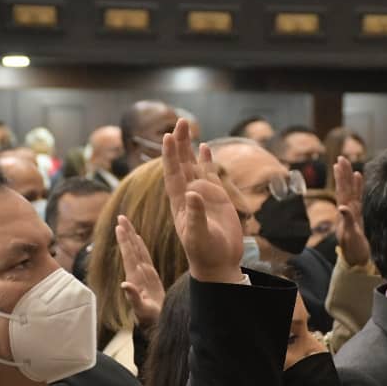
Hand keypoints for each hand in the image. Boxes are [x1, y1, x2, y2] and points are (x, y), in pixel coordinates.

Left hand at [115, 215, 164, 326]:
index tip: (120, 226)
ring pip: (137, 252)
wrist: (155, 326)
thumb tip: (124, 285)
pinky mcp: (150, 277)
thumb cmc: (150, 320)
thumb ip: (133, 297)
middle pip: (131, 250)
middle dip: (126, 233)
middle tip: (121, 217)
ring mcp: (143, 275)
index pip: (129, 256)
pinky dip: (141, 247)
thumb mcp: (142, 310)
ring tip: (127, 223)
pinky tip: (139, 239)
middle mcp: (137, 275)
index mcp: (135, 279)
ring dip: (132, 237)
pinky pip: (145, 258)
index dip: (124, 241)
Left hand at [162, 119, 243, 283]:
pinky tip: (204, 147)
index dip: (170, 156)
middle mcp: (188, 195)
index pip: (172, 174)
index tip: (168, 137)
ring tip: (187, 126)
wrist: (218, 264)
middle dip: (179, 143)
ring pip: (193, 165)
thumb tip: (193, 192)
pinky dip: (206, 160)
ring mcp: (202, 195)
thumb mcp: (199, 236)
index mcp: (180, 203)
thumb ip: (196, 215)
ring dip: (189, 147)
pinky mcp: (216, 198)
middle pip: (181, 163)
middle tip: (180, 121)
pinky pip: (209, 174)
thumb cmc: (205, 253)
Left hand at [334, 156, 369, 266]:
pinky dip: (358, 187)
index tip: (339, 164)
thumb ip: (348, 221)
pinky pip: (358, 197)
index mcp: (344, 213)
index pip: (342, 191)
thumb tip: (342, 207)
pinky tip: (359, 178)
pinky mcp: (358, 216)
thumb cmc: (353, 250)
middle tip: (341, 158)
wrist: (356, 260)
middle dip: (343, 174)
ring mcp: (352, 213)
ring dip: (349, 178)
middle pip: (345, 188)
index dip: (342, 178)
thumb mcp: (350, 236)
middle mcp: (347, 210)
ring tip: (348, 164)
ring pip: (350, 192)